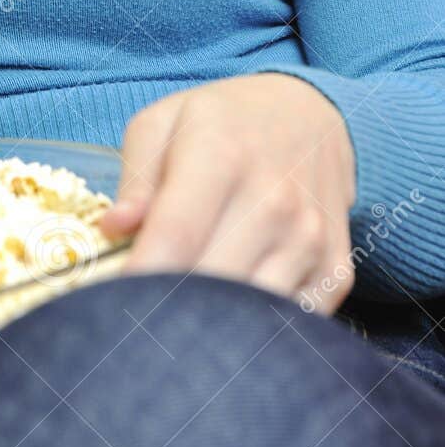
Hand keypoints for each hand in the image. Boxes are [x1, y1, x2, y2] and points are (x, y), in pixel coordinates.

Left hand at [97, 74, 356, 312]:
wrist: (308, 115)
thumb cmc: (221, 123)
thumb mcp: (163, 124)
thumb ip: (136, 179)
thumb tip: (113, 230)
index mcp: (221, 157)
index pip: (176, 237)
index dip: (138, 280)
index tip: (111, 305)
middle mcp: (274, 201)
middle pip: (211, 285)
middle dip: (166, 310)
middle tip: (139, 316)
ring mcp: (310, 240)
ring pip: (251, 316)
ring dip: (211, 328)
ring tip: (181, 316)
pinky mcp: (335, 273)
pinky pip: (288, 326)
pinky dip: (255, 331)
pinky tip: (231, 309)